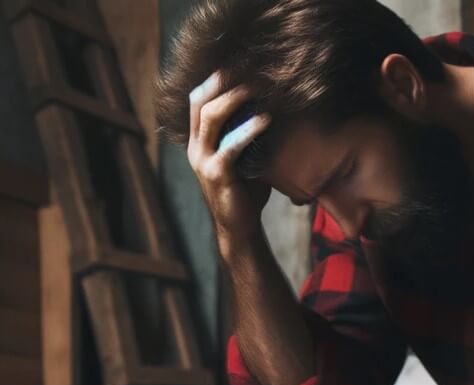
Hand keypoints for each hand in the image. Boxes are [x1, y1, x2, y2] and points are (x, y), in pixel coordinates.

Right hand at [187, 70, 271, 239]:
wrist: (239, 227)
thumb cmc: (246, 191)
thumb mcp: (247, 157)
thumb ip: (250, 135)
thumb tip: (274, 108)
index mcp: (199, 139)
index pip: (199, 97)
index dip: (215, 78)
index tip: (240, 63)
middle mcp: (195, 146)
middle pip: (199, 99)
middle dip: (222, 79)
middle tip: (249, 66)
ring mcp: (203, 160)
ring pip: (210, 116)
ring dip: (235, 97)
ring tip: (258, 87)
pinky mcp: (217, 174)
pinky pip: (231, 145)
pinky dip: (249, 129)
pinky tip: (267, 119)